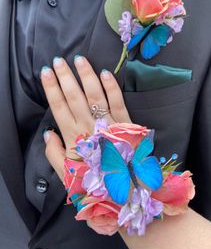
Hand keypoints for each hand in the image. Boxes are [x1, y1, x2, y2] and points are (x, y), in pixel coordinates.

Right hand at [41, 56, 130, 181]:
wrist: (123, 189)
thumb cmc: (94, 179)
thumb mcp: (67, 172)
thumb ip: (54, 154)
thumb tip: (47, 134)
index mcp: (73, 137)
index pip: (59, 107)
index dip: (51, 89)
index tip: (45, 73)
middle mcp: (89, 127)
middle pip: (74, 97)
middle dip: (65, 77)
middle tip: (58, 61)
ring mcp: (107, 124)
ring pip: (94, 95)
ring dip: (86, 76)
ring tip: (79, 59)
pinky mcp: (125, 124)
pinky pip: (117, 103)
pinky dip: (111, 88)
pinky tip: (105, 73)